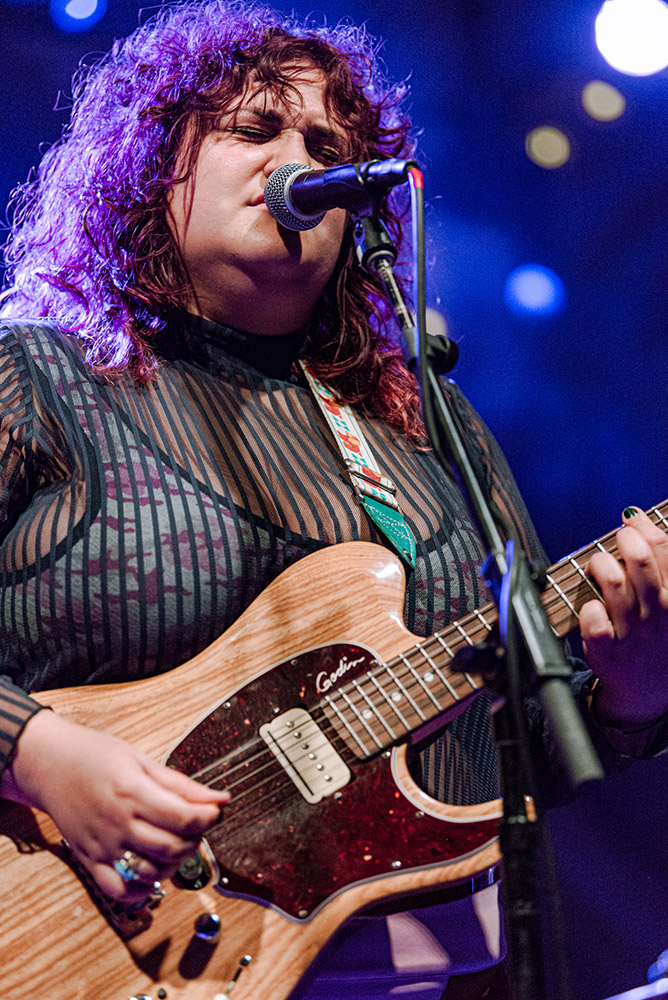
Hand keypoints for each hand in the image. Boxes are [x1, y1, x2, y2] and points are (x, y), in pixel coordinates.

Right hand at [0, 711, 228, 900]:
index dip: (209, 817)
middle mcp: (117, 823)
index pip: (185, 818)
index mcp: (132, 793)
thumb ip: (180, 784)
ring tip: (176, 843)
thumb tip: (219, 798)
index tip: (215, 810)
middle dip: (195, 839)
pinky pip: (119, 891)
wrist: (49, 764)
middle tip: (197, 825)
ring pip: (151, 871)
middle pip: (173, 847)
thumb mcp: (141, 760)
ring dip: (174, 863)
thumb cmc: (94, 756)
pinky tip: (152, 871)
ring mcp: (102, 846)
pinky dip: (142, 889)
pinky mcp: (89, 860)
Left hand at [580, 506, 667, 727]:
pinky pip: (594, 624)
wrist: (650, 692)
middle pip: (639, 563)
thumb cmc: (657, 636)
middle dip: (622, 541)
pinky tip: (590, 606)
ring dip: (601, 565)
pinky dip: (589, 609)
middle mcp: (657, 613)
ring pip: (613, 584)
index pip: (664, 549)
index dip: (643, 528)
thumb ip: (659, 561)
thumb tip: (634, 517)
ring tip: (598, 566)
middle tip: (615, 542)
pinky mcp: (607, 652)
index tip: (629, 522)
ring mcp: (632, 633)